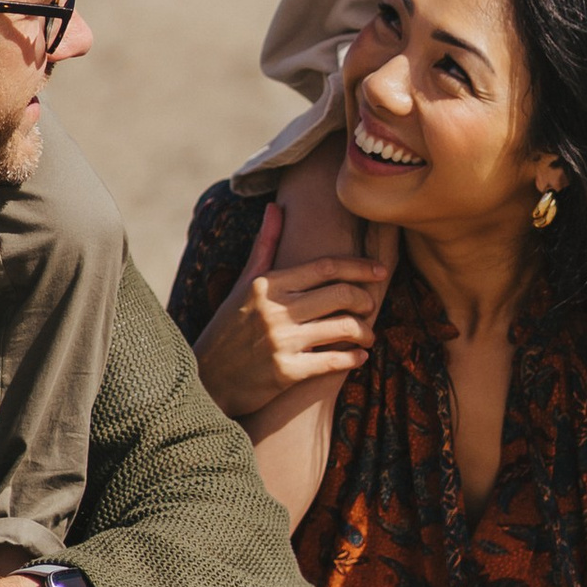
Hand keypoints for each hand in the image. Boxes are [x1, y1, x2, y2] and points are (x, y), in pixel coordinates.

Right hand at [191, 200, 389, 423]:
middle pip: (341, 294)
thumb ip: (265, 245)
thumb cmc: (229, 328)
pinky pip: (333, 362)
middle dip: (365, 299)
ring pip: (343, 328)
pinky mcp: (286, 373)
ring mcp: (281, 342)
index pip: (325, 267)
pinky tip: (359, 357)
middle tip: (371, 305)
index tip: (380, 271)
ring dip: (364, 332)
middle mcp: (275, 310)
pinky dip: (354, 358)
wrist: (207, 379)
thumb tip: (275, 207)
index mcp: (267, 284)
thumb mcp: (244, 284)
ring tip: (367, 335)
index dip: (359, 266)